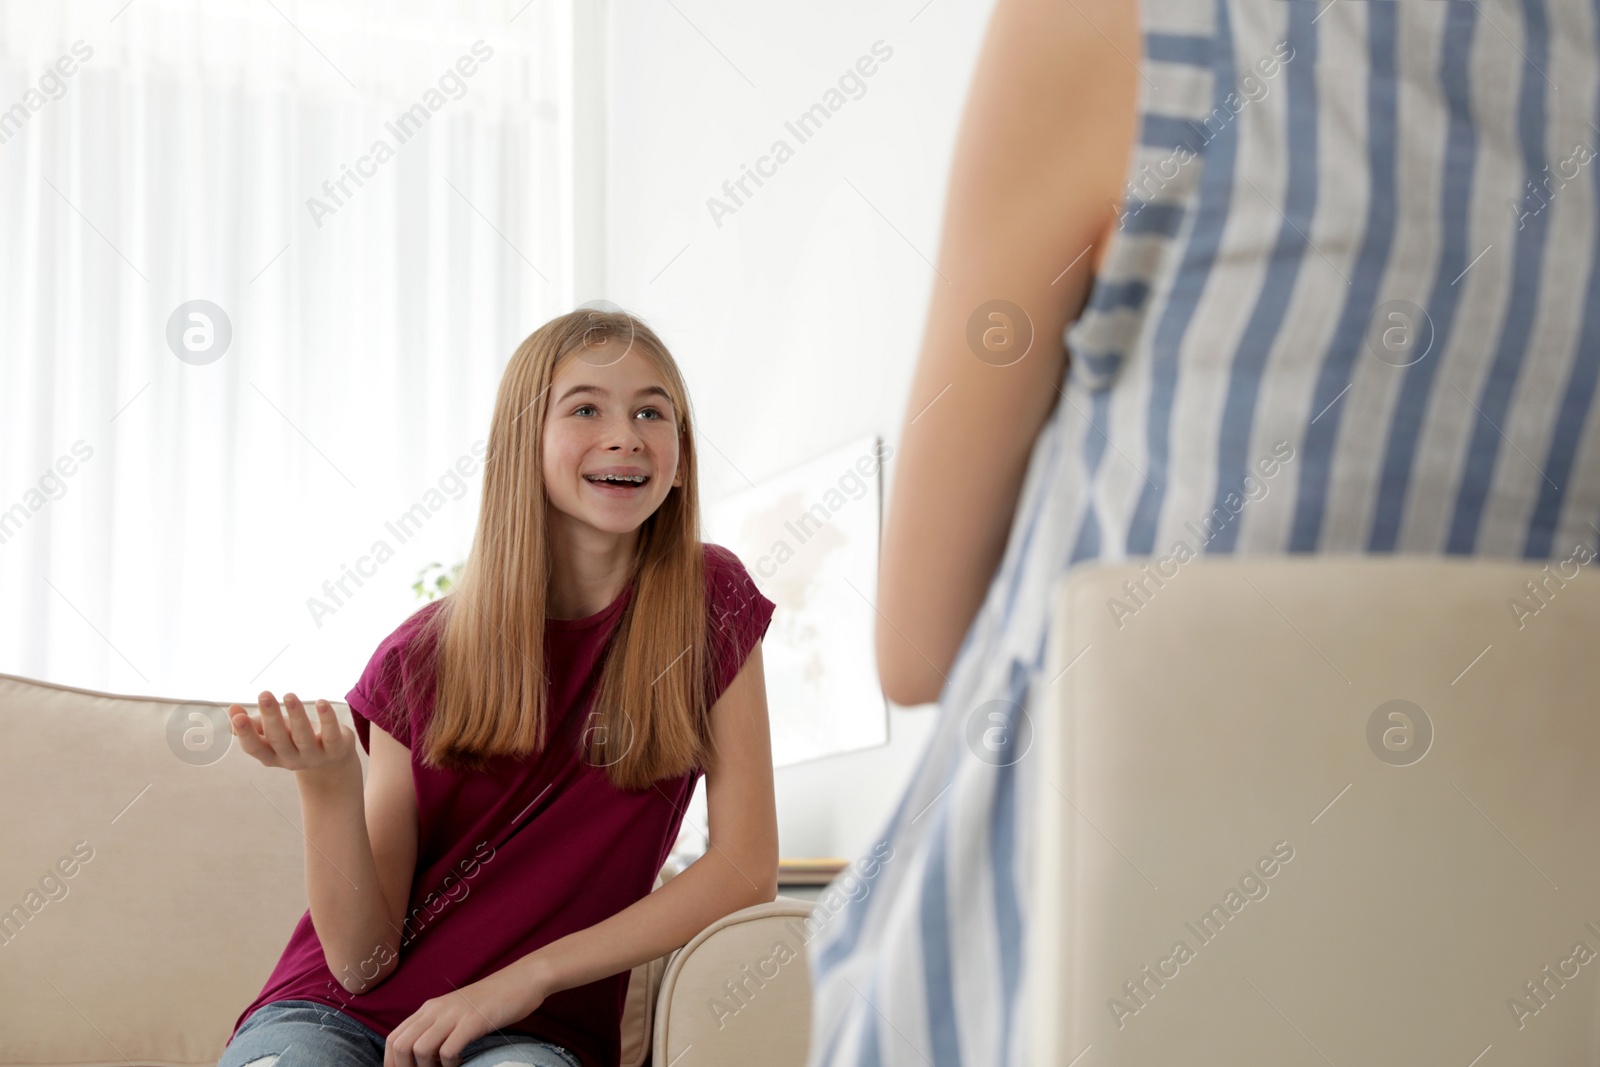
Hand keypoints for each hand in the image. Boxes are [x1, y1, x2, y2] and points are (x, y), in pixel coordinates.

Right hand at [228, 691, 356, 779]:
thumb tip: (231, 711)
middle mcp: (290, 759)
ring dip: (296, 715)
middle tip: (264, 694)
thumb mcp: (272, 734)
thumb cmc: (294, 740)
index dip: (245, 733)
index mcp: (271, 755)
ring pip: (303, 736)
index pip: (254, 747)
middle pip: (278, 739)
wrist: (331, 760)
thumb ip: (252, 725)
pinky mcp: (335, 750)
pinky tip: (322, 703)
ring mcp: (314, 757)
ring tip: (289, 695)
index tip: (236, 714)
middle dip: (270, 717)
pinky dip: (327, 719)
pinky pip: (331, 735)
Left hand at [384, 965, 549, 1066]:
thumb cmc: (492, 1000)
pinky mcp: (474, 1021)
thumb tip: (422, 1056)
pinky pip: (449, 1051)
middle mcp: (436, 1009)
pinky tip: (463, 1063)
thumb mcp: (457, 1011)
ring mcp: (455, 1014)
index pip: (394, 1039)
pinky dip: (451, 1065)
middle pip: (401, 1046)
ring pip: (420, 1050)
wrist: (523, 979)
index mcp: (429, 1008)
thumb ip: (438, 1027)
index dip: (392, 1063)